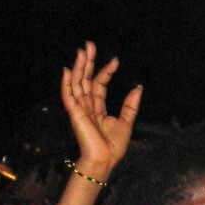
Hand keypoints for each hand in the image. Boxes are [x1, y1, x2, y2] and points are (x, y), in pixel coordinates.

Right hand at [61, 42, 142, 180]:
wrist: (105, 160)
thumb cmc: (113, 146)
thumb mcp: (126, 122)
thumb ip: (130, 106)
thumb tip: (137, 88)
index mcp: (98, 108)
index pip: (99, 84)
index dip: (106, 71)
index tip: (115, 61)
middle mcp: (87, 106)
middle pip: (85, 79)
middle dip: (88, 62)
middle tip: (89, 44)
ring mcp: (80, 109)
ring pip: (77, 84)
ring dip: (78, 67)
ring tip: (81, 51)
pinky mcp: (75, 114)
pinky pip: (68, 96)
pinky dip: (67, 83)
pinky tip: (67, 70)